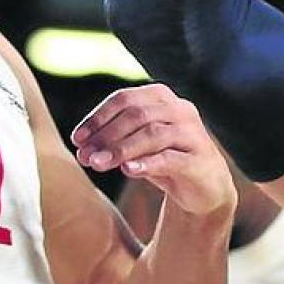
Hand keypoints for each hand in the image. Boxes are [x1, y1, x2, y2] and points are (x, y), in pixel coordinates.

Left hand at [71, 84, 236, 217]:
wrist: (205, 186)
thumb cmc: (165, 158)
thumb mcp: (138, 144)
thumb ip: (114, 140)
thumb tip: (82, 148)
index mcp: (161, 97)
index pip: (124, 99)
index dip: (98, 117)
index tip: (77, 139)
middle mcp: (180, 109)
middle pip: (137, 115)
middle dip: (106, 136)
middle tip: (84, 157)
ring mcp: (193, 133)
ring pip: (153, 134)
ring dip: (121, 149)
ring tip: (98, 164)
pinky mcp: (200, 160)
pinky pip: (171, 158)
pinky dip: (147, 163)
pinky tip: (128, 170)